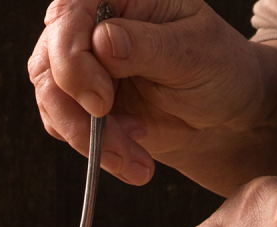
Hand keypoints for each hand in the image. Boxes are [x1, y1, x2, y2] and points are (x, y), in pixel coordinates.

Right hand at [30, 0, 276, 192]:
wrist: (226, 114)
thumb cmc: (220, 69)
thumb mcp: (194, 53)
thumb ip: (147, 46)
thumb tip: (102, 41)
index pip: (70, 15)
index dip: (73, 60)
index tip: (101, 102)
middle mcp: (93, 24)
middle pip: (50, 61)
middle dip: (76, 112)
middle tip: (117, 144)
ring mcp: (84, 64)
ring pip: (51, 100)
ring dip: (87, 139)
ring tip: (134, 160)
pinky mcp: (82, 101)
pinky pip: (62, 125)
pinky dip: (92, 149)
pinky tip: (130, 156)